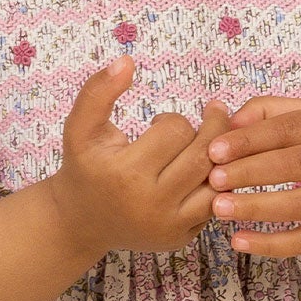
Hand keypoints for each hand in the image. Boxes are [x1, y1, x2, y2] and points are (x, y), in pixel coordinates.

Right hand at [48, 58, 235, 257]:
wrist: (81, 223)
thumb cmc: (84, 168)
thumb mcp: (80, 128)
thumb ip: (98, 91)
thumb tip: (127, 61)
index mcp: (126, 174)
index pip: (175, 132)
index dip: (172, 119)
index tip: (160, 123)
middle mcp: (151, 204)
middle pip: (203, 155)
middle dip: (212, 128)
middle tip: (214, 113)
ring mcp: (169, 226)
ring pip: (217, 181)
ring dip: (221, 155)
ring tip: (215, 138)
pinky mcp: (181, 238)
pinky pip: (215, 204)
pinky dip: (218, 182)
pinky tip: (209, 167)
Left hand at [203, 93, 300, 256]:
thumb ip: (272, 112)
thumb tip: (229, 122)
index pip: (290, 129)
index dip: (250, 139)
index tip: (214, 150)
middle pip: (295, 166)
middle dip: (250, 172)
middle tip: (213, 179)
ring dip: (257, 208)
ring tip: (218, 208)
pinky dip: (272, 245)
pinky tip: (240, 241)